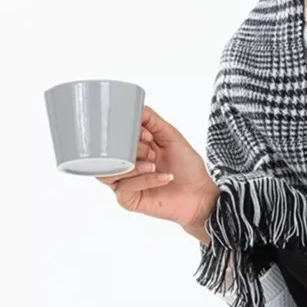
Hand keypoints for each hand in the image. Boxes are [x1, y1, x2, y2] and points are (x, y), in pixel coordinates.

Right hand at [95, 106, 219, 233]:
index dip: (125, 133)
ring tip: (153, 163)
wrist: (200, 194)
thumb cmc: (187, 168)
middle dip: (129, 148)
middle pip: (106, 154)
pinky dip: (144, 179)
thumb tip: (135, 107)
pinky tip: (162, 177)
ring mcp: (124, 183)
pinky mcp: (129, 200)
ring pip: (109, 172)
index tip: (147, 135)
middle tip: (151, 150)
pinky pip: (125, 188)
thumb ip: (152, 121)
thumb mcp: (170, 136)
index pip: (112, 137)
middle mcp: (124, 165)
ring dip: (133, 165)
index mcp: (130, 149)